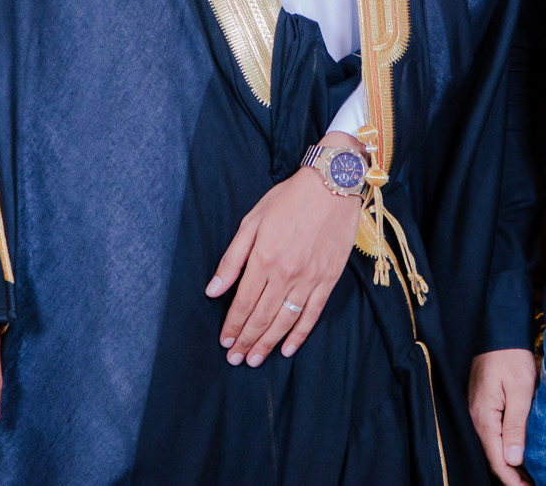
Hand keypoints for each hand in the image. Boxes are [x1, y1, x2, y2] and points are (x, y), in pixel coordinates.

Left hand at [206, 130, 363, 366]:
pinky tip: (288, 348)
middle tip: (235, 360)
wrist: (332, 185)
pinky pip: (312, 315)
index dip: (232, 325)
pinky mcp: (328, 279)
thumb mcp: (252, 221)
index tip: (224, 342)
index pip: (243, 303)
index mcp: (264, 258)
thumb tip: (213, 290)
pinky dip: (299, 335)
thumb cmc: (288, 199)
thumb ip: (232, 258)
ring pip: (285, 321)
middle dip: (246, 341)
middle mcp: (286, 273)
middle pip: (262, 317)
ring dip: (268, 343)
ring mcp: (309, 279)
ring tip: (254, 360)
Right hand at [469, 348, 536, 484]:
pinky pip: (492, 434)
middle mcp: (476, 418)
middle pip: (492, 456)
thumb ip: (516, 426)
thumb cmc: (511, 358)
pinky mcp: (483, 406)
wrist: (500, 332)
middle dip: (511, 476)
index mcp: (483, 417)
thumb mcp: (520, 391)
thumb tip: (513, 460)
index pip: (496, 459)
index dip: (512, 480)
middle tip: (532, 485)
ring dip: (508, 463)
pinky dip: (504, 447)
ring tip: (528, 475)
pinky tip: (518, 451)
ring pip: (492, 446)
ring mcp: (477, 411)